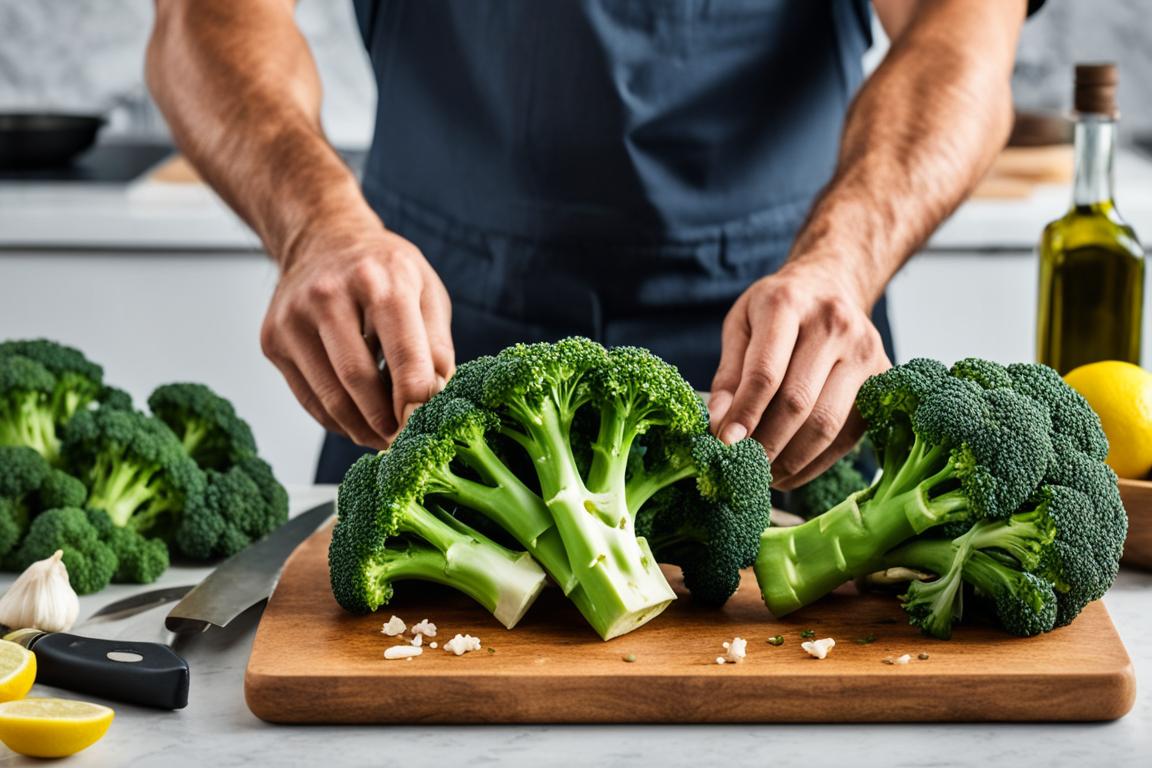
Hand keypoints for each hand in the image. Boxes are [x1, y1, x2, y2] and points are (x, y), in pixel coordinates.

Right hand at [260, 223, 453, 448]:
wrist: (323, 238)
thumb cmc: (383, 269)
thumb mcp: (426, 290)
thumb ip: (438, 345)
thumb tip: (437, 399)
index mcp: (380, 280)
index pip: (403, 354)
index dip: (417, 400)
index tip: (427, 426)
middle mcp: (329, 295)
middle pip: (359, 380)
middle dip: (387, 422)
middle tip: (406, 441)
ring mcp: (293, 318)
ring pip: (330, 397)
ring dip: (362, 429)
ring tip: (384, 437)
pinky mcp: (273, 340)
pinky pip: (309, 399)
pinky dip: (337, 421)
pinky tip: (358, 421)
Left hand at [709, 260, 890, 489]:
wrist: (832, 284)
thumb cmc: (777, 308)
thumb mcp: (741, 325)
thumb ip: (729, 373)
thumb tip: (720, 423)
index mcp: (789, 303)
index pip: (766, 372)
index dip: (744, 414)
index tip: (724, 444)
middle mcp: (835, 324)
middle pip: (799, 402)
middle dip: (765, 444)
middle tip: (741, 466)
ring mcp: (866, 351)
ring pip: (827, 424)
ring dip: (791, 459)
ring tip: (763, 473)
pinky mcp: (883, 378)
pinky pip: (848, 434)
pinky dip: (816, 462)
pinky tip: (790, 470)